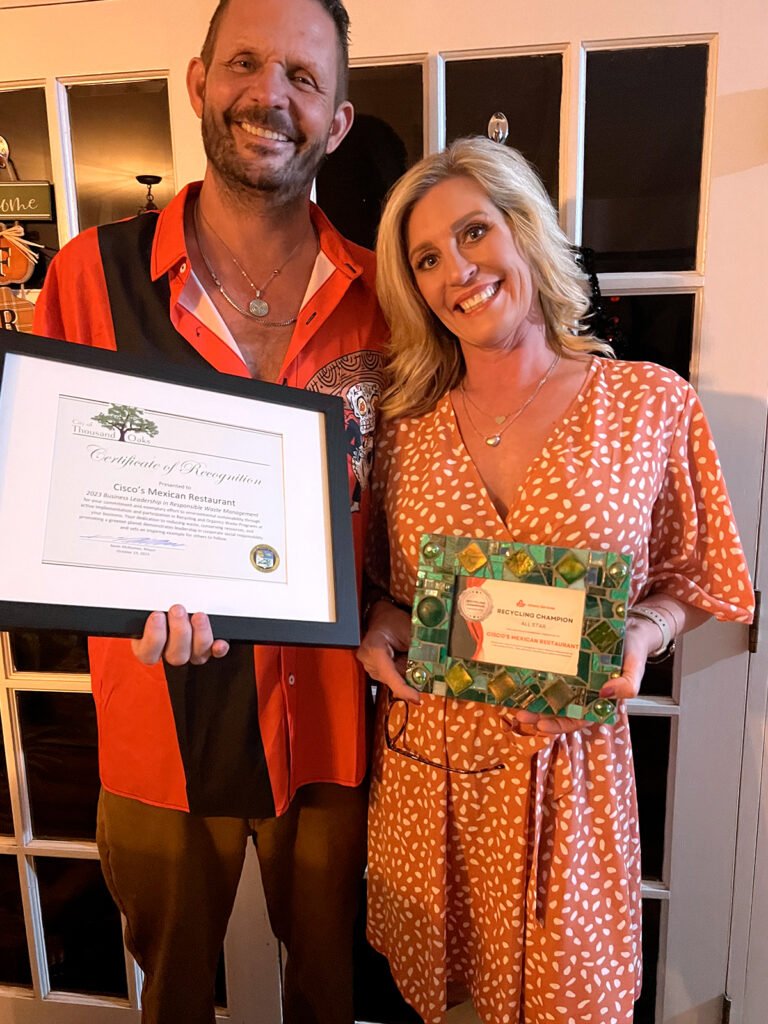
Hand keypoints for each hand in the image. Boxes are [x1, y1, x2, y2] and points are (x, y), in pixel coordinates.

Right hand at [131, 605, 229, 665]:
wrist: (174, 603)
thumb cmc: (156, 604)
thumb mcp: (143, 603)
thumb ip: (141, 603)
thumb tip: (129, 592)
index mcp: (148, 645)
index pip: (147, 653)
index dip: (153, 636)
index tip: (156, 615)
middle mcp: (170, 652)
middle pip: (175, 655)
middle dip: (179, 631)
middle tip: (178, 610)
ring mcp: (190, 652)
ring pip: (196, 655)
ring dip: (199, 636)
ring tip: (198, 616)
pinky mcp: (207, 647)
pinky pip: (214, 653)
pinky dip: (218, 649)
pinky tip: (219, 643)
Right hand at [356, 600, 418, 703]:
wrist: (381, 619)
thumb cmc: (392, 621)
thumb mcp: (408, 629)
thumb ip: (419, 648)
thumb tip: (434, 665)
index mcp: (374, 648)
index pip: (389, 674)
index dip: (403, 688)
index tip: (417, 698)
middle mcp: (368, 662)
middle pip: (393, 680)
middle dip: (410, 678)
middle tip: (422, 665)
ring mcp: (370, 668)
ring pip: (394, 680)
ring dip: (406, 674)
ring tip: (409, 655)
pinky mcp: (376, 672)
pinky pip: (393, 678)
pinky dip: (403, 672)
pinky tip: (405, 660)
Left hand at [507, 614, 656, 736]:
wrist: (630, 626)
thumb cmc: (633, 649)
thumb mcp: (635, 667)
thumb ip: (628, 685)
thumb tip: (606, 694)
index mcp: (598, 699)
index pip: (577, 718)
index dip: (559, 725)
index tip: (542, 725)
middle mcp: (582, 689)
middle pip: (558, 709)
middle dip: (538, 715)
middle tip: (520, 715)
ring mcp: (572, 675)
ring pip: (549, 692)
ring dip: (533, 698)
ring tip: (515, 700)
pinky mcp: (564, 660)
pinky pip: (548, 671)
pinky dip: (535, 677)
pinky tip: (521, 676)